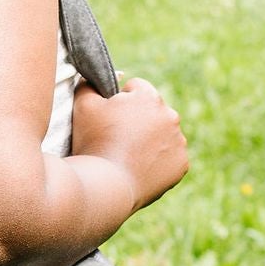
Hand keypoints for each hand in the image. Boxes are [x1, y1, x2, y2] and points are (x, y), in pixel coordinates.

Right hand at [71, 76, 187, 215]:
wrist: (109, 186)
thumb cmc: (94, 143)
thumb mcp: (83, 106)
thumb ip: (89, 85)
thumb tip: (94, 79)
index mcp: (148, 96)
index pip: (136, 88)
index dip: (120, 101)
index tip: (110, 118)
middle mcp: (170, 115)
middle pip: (152, 112)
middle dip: (139, 120)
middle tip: (118, 139)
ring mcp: (178, 141)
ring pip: (163, 134)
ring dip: (151, 140)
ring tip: (128, 156)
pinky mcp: (181, 164)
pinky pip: (170, 158)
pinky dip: (159, 162)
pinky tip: (140, 169)